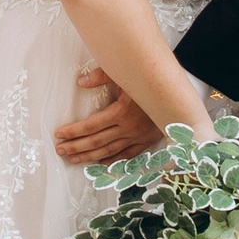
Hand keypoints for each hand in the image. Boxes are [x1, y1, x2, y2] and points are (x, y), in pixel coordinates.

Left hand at [53, 70, 168, 166]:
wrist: (178, 98)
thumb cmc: (150, 83)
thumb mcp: (126, 75)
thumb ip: (103, 76)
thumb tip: (81, 81)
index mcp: (122, 112)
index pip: (91, 126)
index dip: (73, 131)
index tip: (60, 134)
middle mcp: (128, 128)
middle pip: (96, 141)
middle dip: (76, 146)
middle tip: (60, 150)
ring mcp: (137, 138)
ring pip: (108, 151)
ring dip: (89, 157)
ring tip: (73, 159)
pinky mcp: (146, 142)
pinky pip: (126, 155)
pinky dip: (112, 161)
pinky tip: (100, 164)